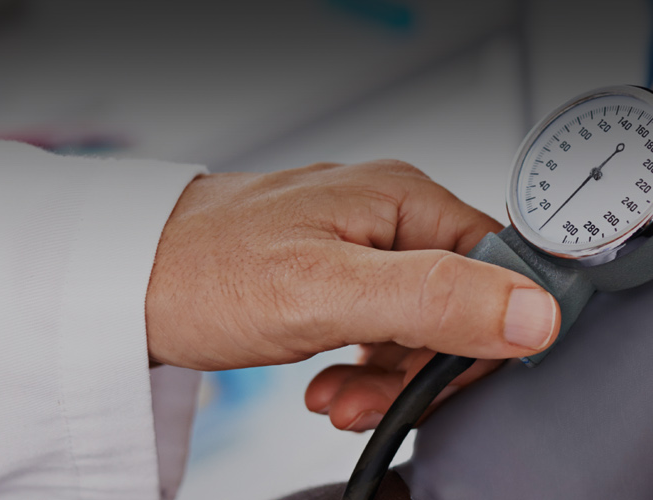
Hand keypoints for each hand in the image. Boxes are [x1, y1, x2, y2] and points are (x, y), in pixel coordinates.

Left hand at [145, 161, 558, 422]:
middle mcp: (390, 213)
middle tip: (372, 402)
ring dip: (390, 377)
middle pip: (464, 303)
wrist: (120, 282)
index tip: (444, 380)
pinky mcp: (335, 276)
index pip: (500, 268)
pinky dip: (364, 369)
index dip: (487, 333)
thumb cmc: (201, 272)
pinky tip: (328, 385)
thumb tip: (532, 312)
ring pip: (423, 325)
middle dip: (425, 368)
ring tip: (337, 400)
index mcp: (403, 199)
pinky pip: (384, 329)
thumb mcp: (327, 294)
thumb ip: (433, 300)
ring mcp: (361, 245)